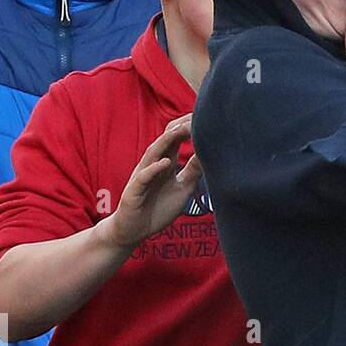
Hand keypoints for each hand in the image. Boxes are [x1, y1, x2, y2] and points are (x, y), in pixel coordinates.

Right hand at [96, 115, 202, 250]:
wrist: (133, 230)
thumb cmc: (158, 207)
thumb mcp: (183, 187)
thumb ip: (194, 170)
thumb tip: (211, 154)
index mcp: (166, 162)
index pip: (177, 138)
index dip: (190, 126)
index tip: (207, 116)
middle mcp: (154, 164)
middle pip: (166, 139)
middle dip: (181, 127)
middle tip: (198, 115)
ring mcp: (143, 176)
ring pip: (153, 153)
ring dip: (167, 141)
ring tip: (183, 130)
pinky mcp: (134, 191)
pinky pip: (143, 177)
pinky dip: (153, 168)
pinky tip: (165, 162)